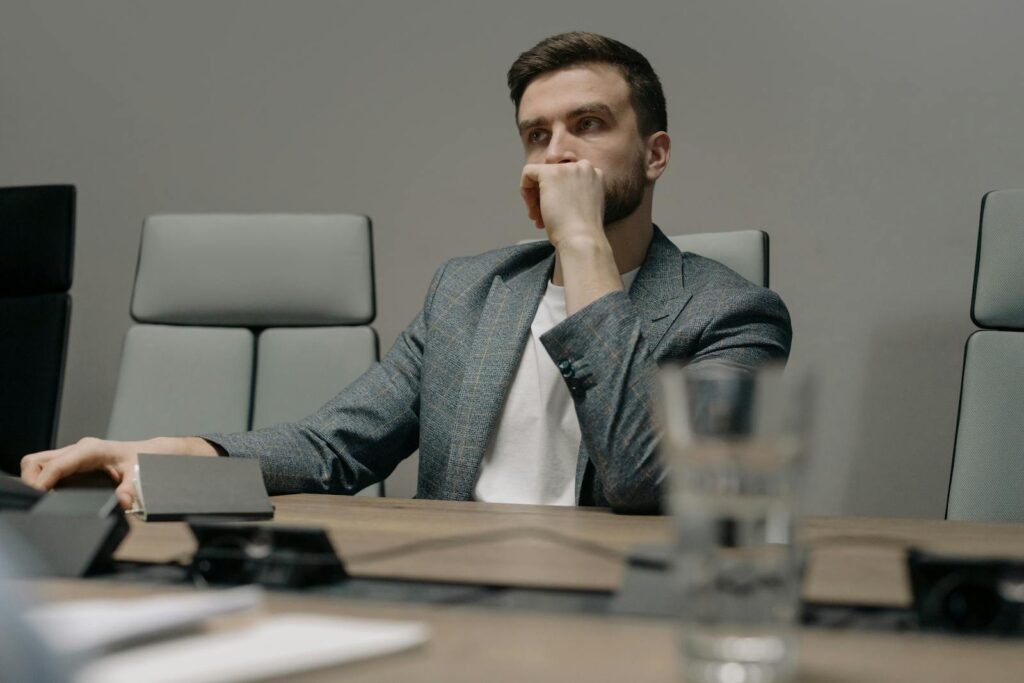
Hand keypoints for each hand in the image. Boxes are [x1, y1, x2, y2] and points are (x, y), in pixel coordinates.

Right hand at [20, 436, 218, 509]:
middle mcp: (78, 449)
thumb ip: (132, 488)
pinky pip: (47, 467)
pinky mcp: (72, 461)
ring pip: (38, 463)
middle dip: (32, 480)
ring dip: (34, 479)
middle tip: (36, 501)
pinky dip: (41, 479)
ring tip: (39, 499)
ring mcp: (73, 454)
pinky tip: (47, 494)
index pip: (56, 465)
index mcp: (91, 450)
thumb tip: (124, 501)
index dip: (43, 481)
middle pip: (38, 461)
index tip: (39, 497)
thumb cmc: (143, 461)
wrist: (150, 455)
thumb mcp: (140, 475)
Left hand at [520, 160, 604, 246]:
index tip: (557, 211)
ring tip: (537, 218)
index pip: (568, 176)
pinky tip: (531, 208)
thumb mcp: (584, 207)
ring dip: (536, 197)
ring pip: (541, 175)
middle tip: (542, 217)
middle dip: (545, 196)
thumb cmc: (582, 232)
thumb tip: (555, 192)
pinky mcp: (550, 173)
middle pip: (554, 174)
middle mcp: (584, 167)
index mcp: (596, 175)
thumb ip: (574, 194)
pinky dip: (525, 189)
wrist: (581, 240)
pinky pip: (528, 172)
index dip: (559, 193)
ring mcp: (567, 168)